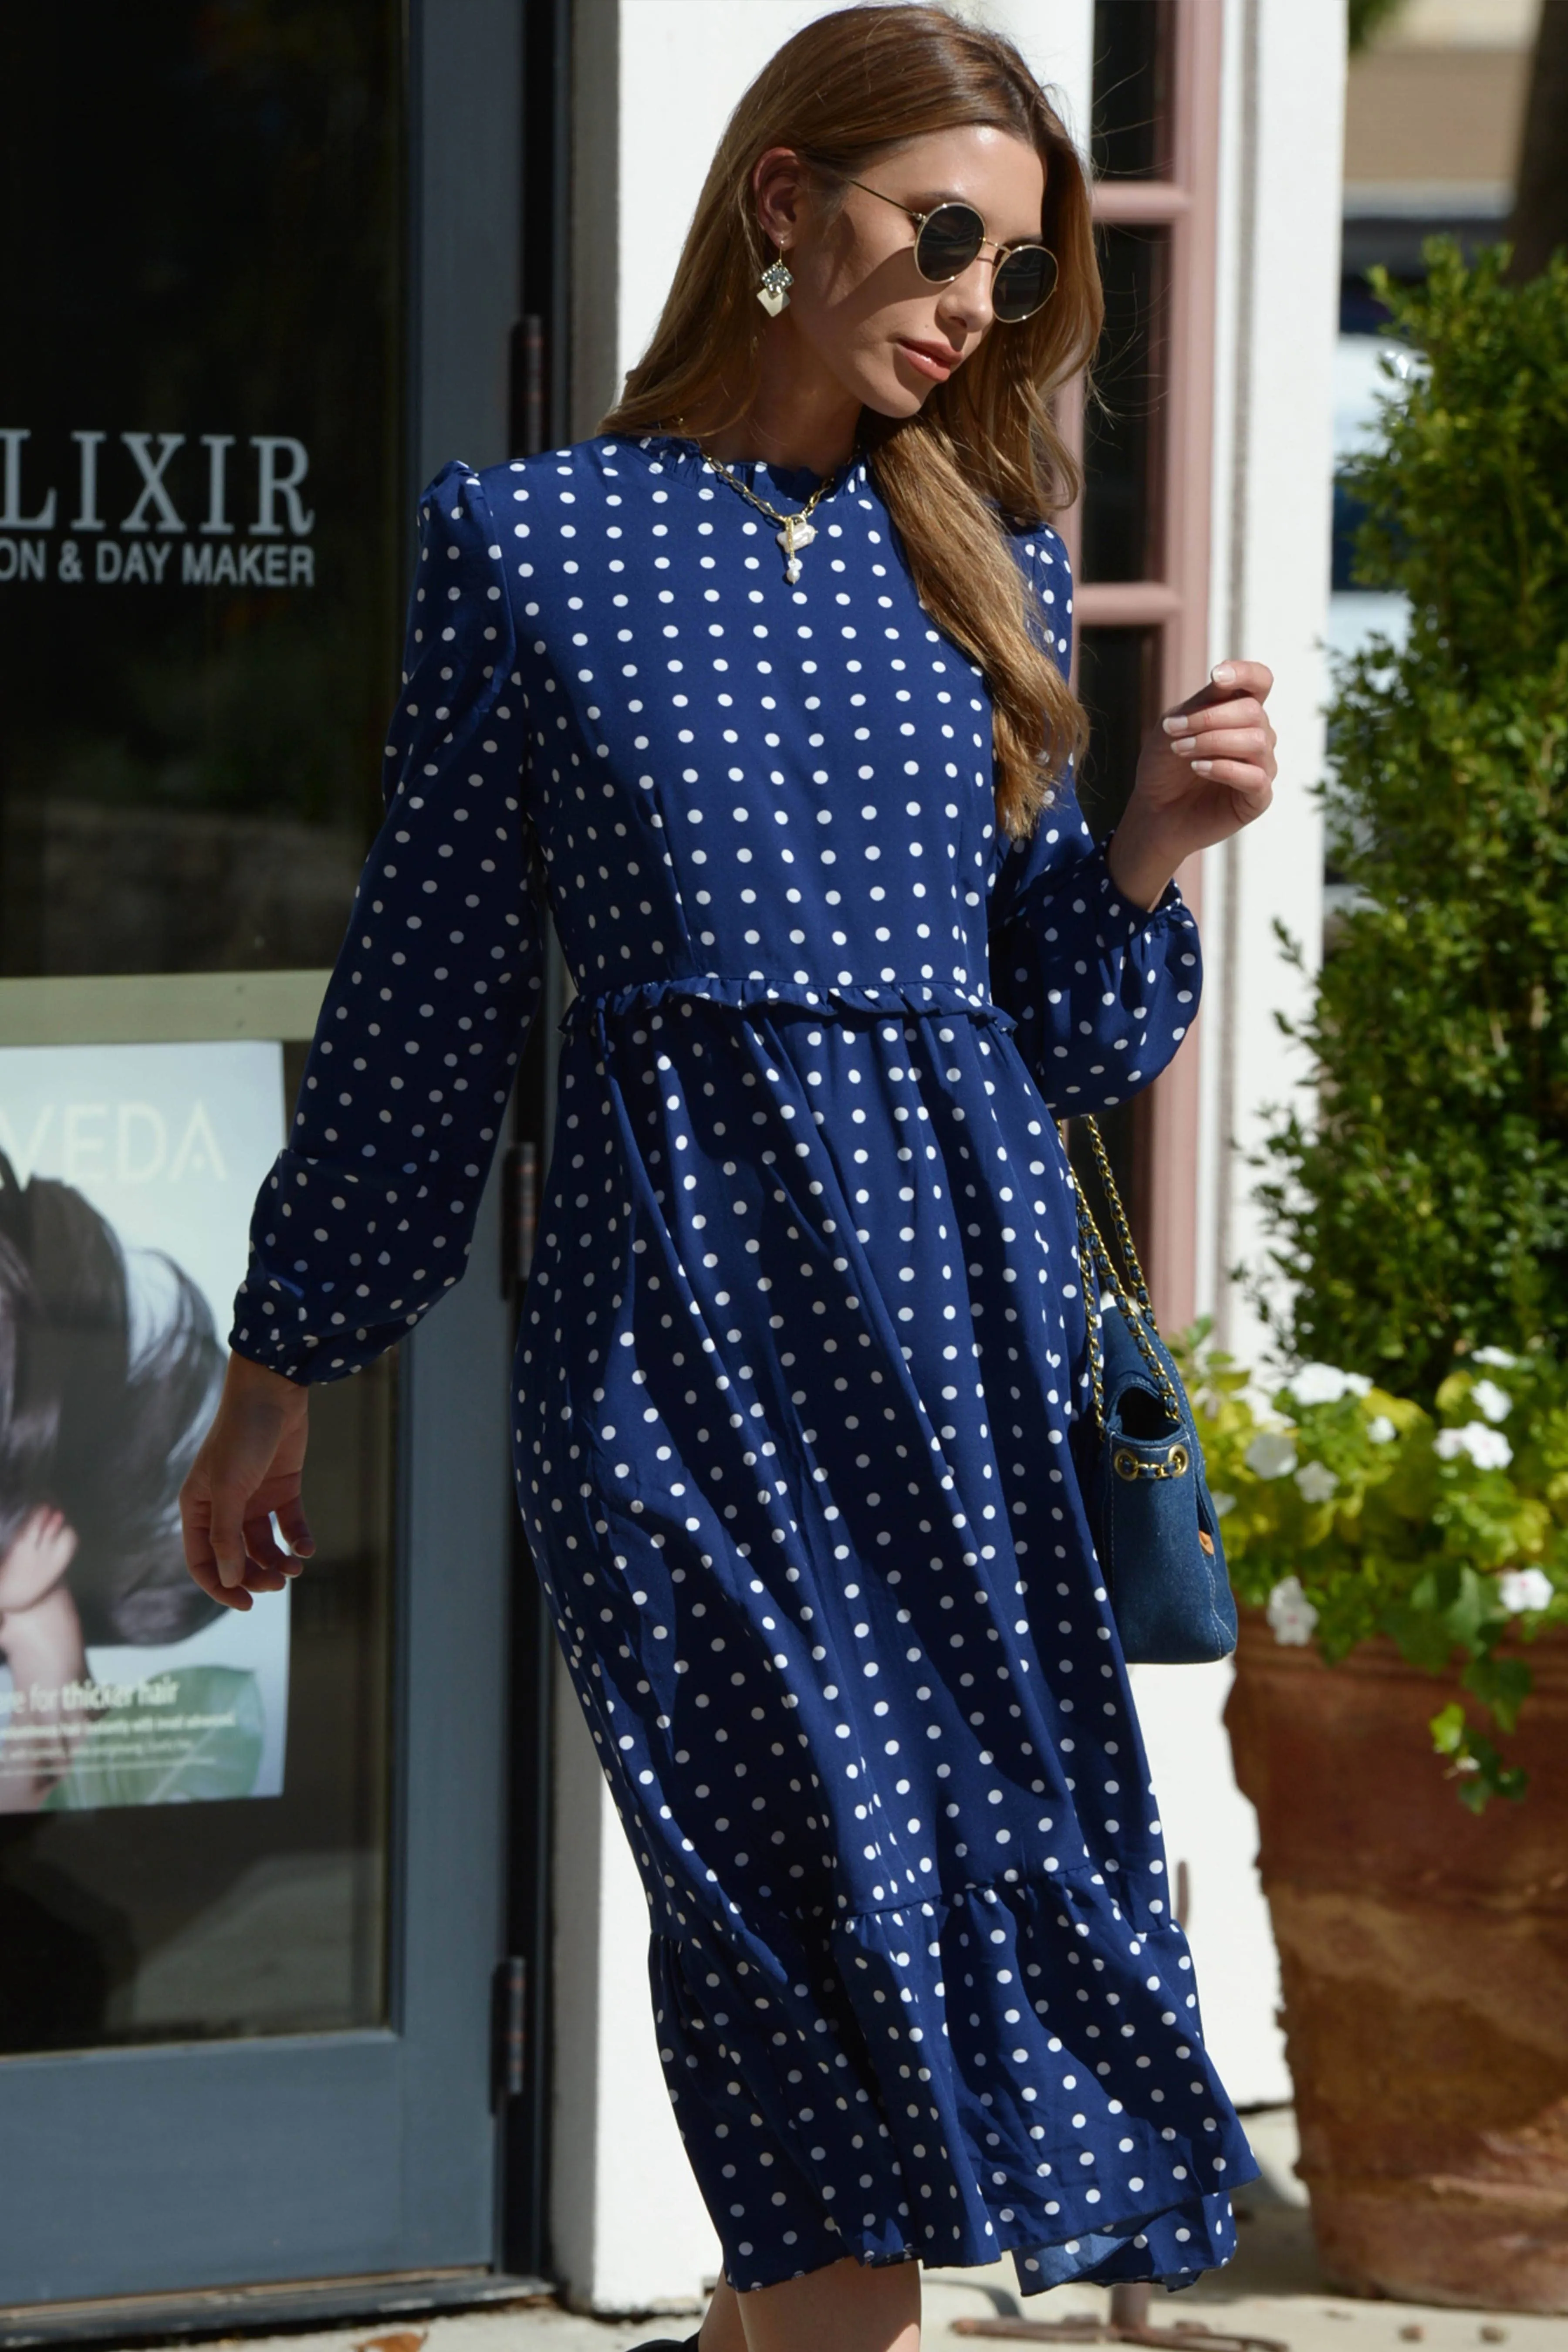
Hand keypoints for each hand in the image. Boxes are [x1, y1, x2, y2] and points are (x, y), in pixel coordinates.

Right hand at [179, 1353, 314, 1611]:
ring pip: (263, 1546)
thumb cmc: (242, 1436)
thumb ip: (226, 1535)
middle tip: (277, 1583)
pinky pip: (289, 1525)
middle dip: (255, 1576)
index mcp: (199, 1509)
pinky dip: (297, 1540)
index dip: (221, 1585)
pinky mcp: (283, 1488)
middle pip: (236, 1558)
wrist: (273, 1392)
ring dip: (277, 1562)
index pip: (202, 1561)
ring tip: (294, 1569)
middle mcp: (224, 1507)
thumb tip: (229, 1578)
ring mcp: (254, 1498)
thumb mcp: (229, 1489)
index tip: (245, 1604)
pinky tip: (306, 1549)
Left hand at [1105, 660, 1276, 910]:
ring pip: (1257, 741)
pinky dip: (1224, 768)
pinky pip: (1256, 776)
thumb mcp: (1173, 726)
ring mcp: (1262, 766)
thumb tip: (1222, 683)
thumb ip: (1200, 704)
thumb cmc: (1164, 766)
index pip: (1260, 681)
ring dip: (1213, 741)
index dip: (1246, 673)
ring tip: (1182, 751)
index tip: (1216, 677)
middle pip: (1253, 711)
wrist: (1153, 811)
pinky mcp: (1259, 797)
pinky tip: (1198, 768)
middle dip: (1209, 718)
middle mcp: (1258, 735)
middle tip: (1174, 732)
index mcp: (1240, 711)